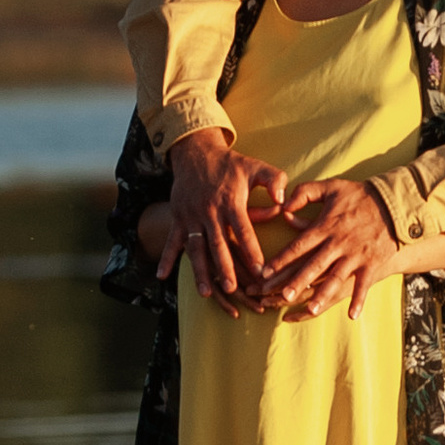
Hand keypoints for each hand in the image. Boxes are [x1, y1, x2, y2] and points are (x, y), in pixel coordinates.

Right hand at [167, 128, 286, 308]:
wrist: (196, 152)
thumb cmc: (230, 164)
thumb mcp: (256, 166)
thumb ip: (274, 180)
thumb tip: (283, 201)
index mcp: (231, 201)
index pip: (243, 229)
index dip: (252, 250)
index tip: (261, 270)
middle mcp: (209, 211)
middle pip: (218, 243)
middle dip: (225, 267)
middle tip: (232, 288)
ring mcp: (191, 216)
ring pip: (195, 248)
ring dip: (200, 271)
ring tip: (206, 293)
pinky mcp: (178, 218)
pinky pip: (171, 240)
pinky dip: (166, 258)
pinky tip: (161, 275)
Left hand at [251, 175, 396, 318]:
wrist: (394, 203)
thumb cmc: (359, 196)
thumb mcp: (331, 187)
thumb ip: (304, 192)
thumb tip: (284, 207)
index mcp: (325, 226)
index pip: (298, 245)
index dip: (280, 259)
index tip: (265, 273)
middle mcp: (338, 243)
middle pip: (314, 265)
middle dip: (298, 281)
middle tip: (283, 296)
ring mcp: (356, 254)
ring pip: (336, 277)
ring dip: (324, 294)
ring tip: (312, 309)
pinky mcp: (372, 262)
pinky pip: (364, 284)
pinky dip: (359, 300)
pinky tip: (352, 315)